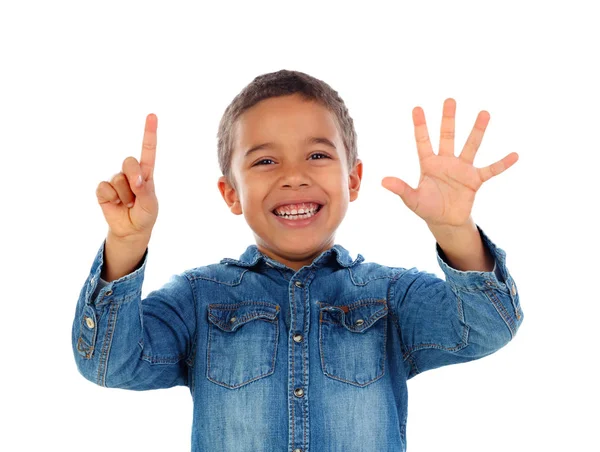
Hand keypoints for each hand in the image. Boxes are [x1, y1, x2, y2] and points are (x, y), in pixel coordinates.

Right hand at [96, 114, 158, 240]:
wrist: (131, 230)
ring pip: (118, 179)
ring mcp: (116, 180)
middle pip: (130, 162)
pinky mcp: (104, 190)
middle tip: (137, 193)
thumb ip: (145, 190)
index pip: (148, 150)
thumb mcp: (150, 204)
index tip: (152, 115)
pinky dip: (112, 198)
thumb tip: (136, 179)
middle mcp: (131, 173)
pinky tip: (116, 204)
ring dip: (125, 196)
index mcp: (146, 173)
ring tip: (129, 204)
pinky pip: (105, 188)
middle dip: (134, 178)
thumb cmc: (145, 215)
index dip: (149, 133)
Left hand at [381, 98, 517, 226]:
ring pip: (470, 146)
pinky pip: (491, 170)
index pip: (423, 141)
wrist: (444, 221)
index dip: (420, 126)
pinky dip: (502, 164)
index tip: (417, 107)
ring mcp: (462, 169)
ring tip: (484, 113)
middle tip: (450, 99)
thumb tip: (383, 181)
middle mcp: (446, 162)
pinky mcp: (475, 180)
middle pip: (447, 136)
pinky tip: (515, 155)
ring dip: (477, 131)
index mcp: (428, 164)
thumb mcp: (412, 200)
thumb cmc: (426, 207)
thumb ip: (401, 189)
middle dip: (448, 119)